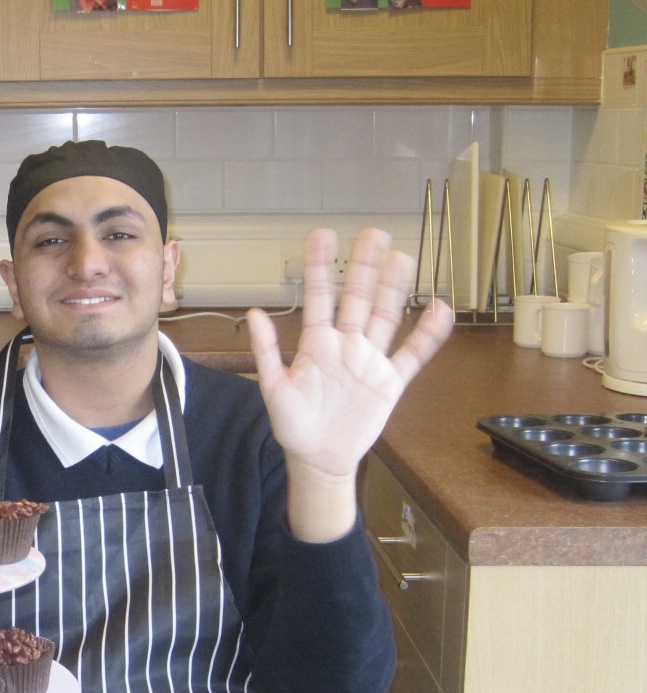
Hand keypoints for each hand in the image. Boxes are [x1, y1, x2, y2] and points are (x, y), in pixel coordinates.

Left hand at [246, 227, 452, 541]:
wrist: (319, 459)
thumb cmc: (293, 425)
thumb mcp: (274, 389)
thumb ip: (267, 351)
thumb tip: (253, 313)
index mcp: (316, 344)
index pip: (319, 297)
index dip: (319, 267)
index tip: (323, 235)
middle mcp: (346, 345)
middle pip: (357, 298)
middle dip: (364, 266)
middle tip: (374, 233)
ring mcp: (370, 361)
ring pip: (385, 317)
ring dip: (394, 289)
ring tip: (403, 257)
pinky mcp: (390, 382)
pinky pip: (413, 354)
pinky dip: (427, 334)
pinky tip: (440, 309)